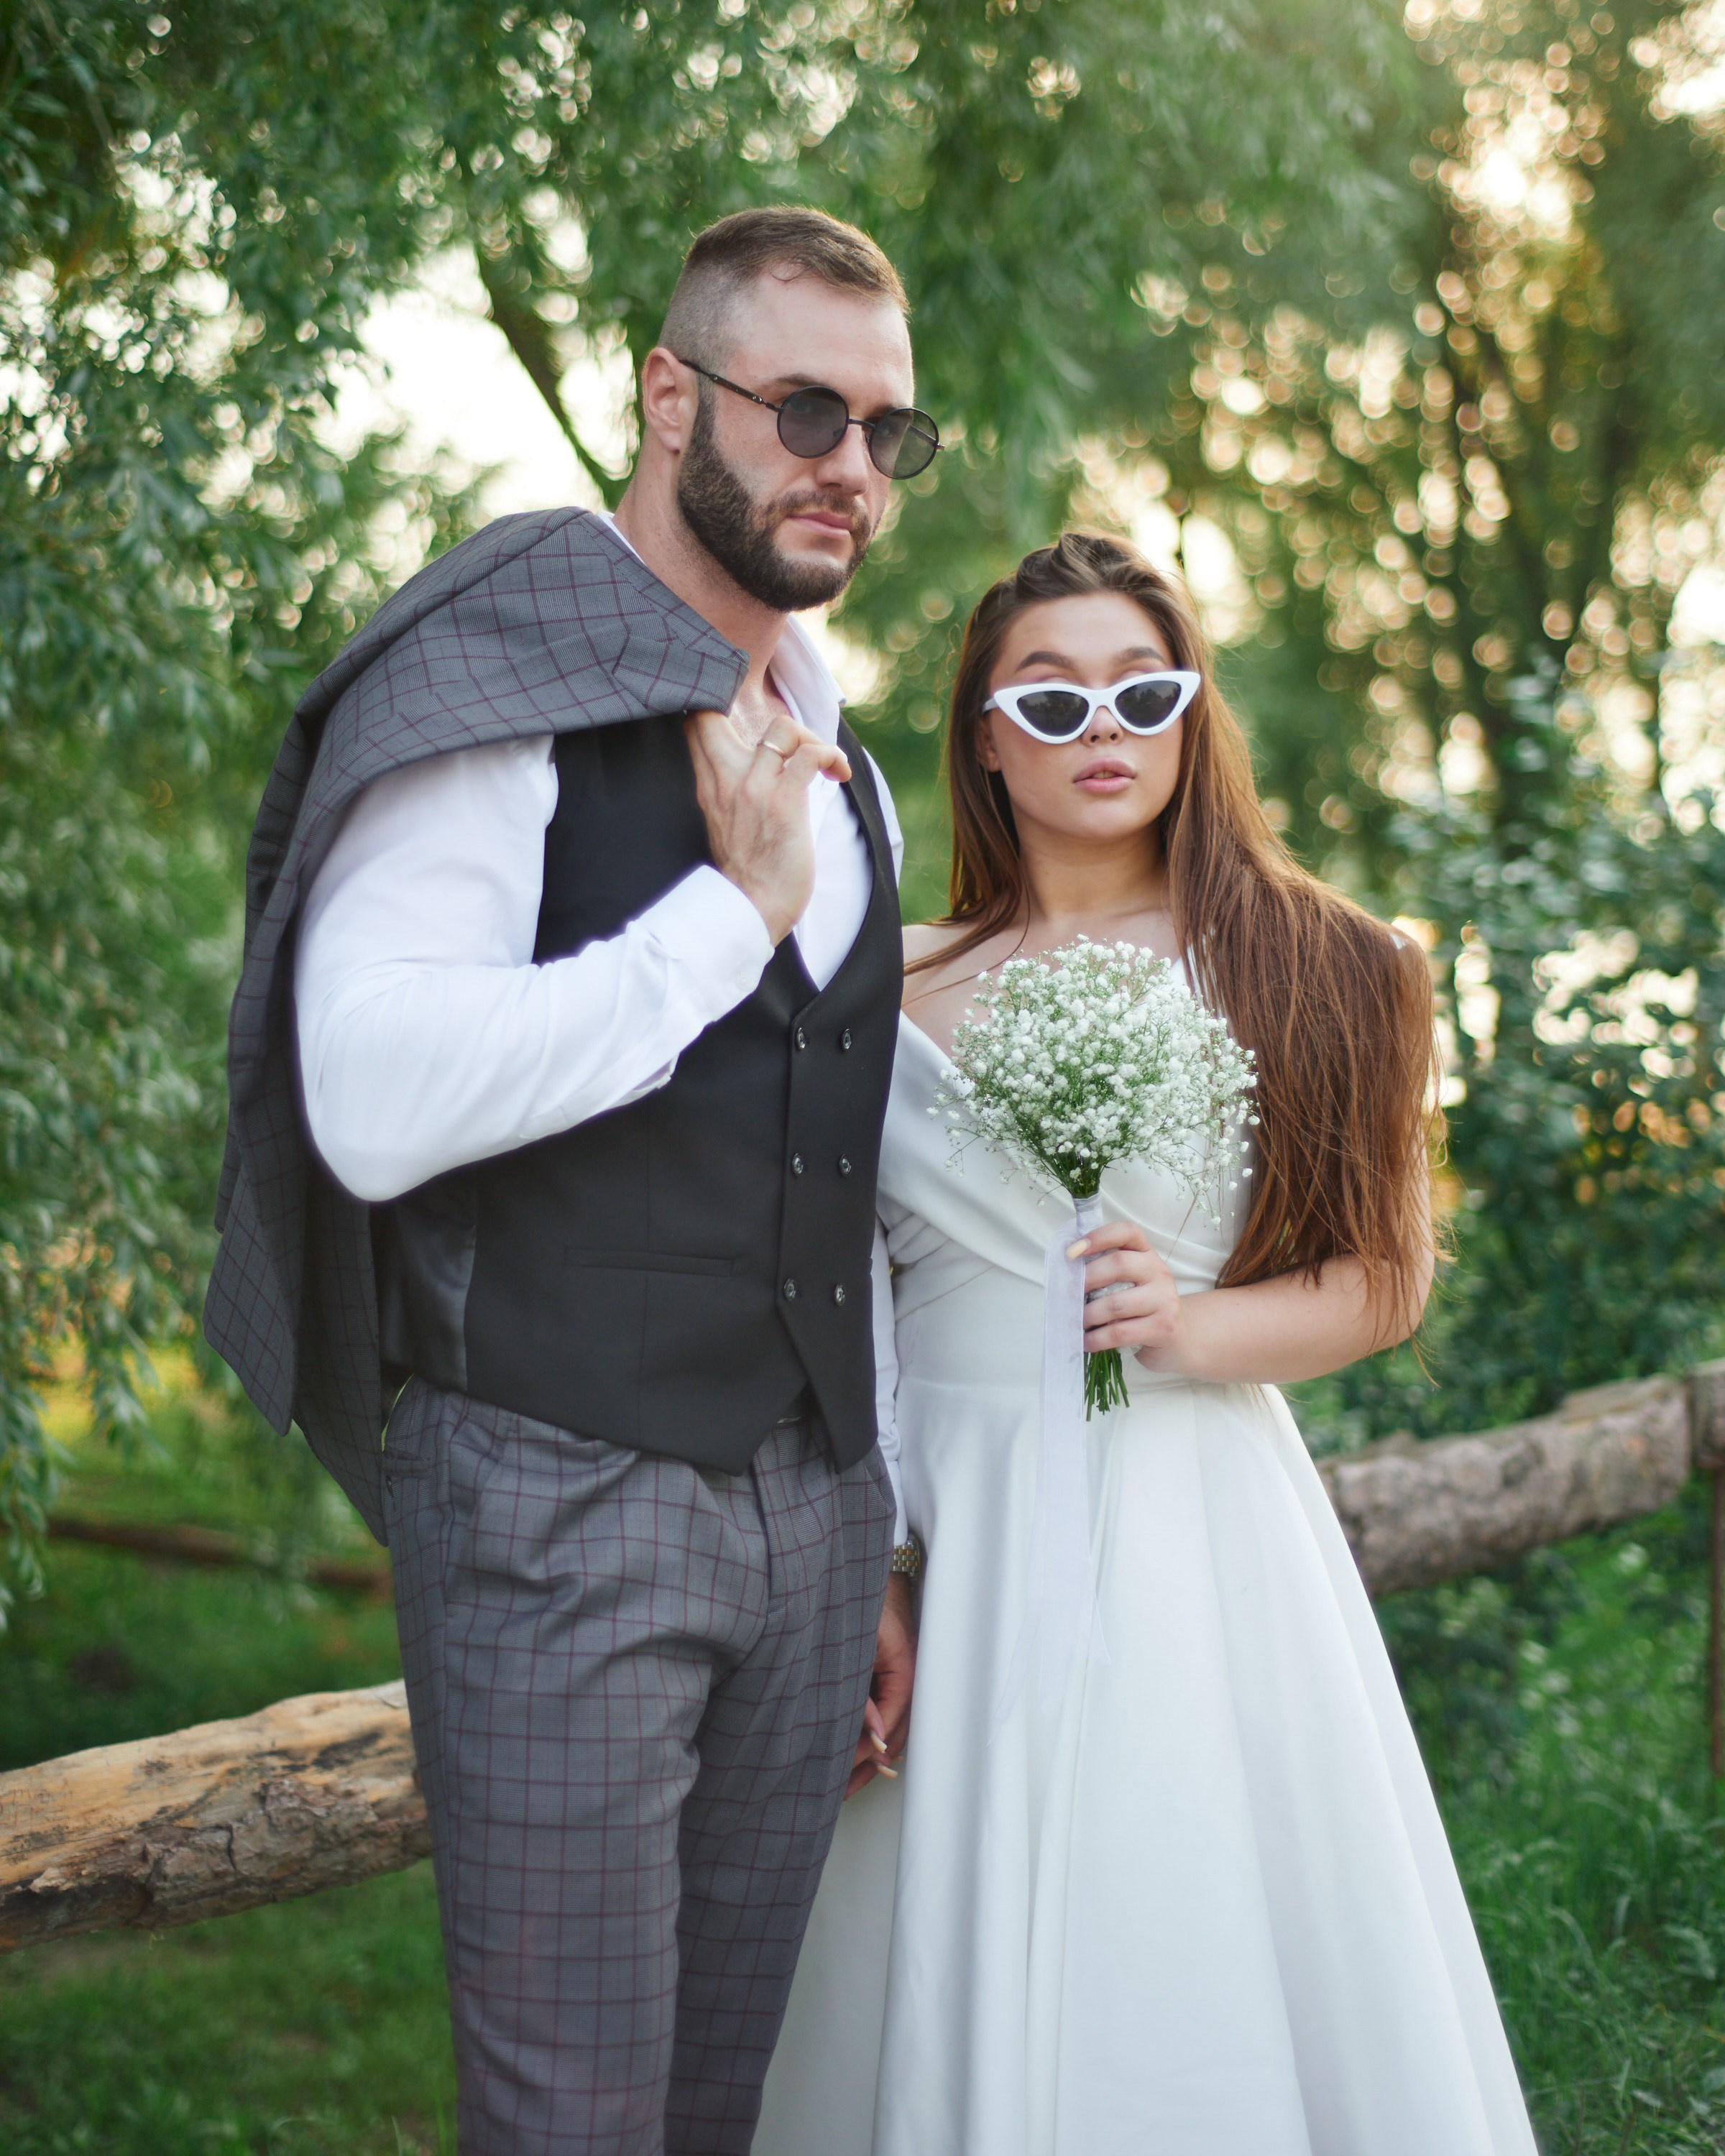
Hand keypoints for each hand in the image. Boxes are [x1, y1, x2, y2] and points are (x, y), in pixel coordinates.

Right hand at [685, 707, 851, 944]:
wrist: (750, 910)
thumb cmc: (748, 872)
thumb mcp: (726, 821)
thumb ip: (732, 788)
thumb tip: (765, 765)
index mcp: (710, 785)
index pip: (696, 723)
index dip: (719, 703)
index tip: (755, 722)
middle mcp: (725, 780)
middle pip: (715, 713)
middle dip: (754, 709)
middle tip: (789, 739)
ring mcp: (754, 788)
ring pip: (782, 727)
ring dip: (810, 738)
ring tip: (822, 763)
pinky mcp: (784, 802)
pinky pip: (811, 755)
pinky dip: (831, 756)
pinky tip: (838, 776)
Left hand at [846, 1573, 916, 1796]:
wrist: (870, 1572)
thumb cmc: (865, 1603)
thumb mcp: (857, 1647)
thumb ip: (861, 1693)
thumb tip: (872, 1736)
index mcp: (906, 1668)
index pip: (892, 1720)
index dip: (869, 1747)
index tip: (844, 1767)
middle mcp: (909, 1677)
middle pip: (896, 1733)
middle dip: (870, 1764)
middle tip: (842, 1790)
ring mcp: (901, 1677)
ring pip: (891, 1727)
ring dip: (869, 1754)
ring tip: (844, 1783)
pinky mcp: (889, 1676)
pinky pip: (884, 1713)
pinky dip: (870, 1735)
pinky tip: (853, 1753)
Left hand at [1069, 1220, 1186, 1371]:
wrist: (1176, 1336)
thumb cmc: (1140, 1306)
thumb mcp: (1129, 1281)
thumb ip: (1105, 1272)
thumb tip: (1066, 1278)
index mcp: (1146, 1253)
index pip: (1127, 1232)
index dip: (1099, 1236)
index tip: (1072, 1251)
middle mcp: (1158, 1271)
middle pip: (1119, 1265)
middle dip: (1087, 1279)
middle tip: (1067, 1294)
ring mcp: (1164, 1299)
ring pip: (1117, 1303)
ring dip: (1088, 1314)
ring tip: (1075, 1321)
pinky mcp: (1163, 1327)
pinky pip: (1120, 1332)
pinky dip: (1096, 1339)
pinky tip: (1086, 1342)